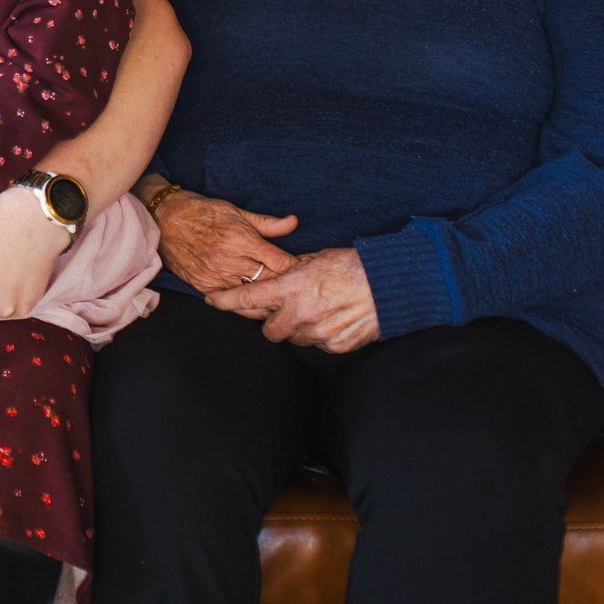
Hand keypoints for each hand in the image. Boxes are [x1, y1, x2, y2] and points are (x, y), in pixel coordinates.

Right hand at [149, 185, 298, 293]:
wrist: (164, 219)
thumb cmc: (201, 212)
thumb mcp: (236, 211)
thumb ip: (267, 223)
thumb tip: (294, 223)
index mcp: (241, 238)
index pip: (280, 262)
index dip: (294, 268)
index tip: (302, 271)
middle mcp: (229, 259)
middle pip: (269, 282)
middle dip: (285, 285)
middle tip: (297, 289)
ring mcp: (215, 275)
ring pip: (251, 296)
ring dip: (266, 298)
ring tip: (280, 300)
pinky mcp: (204, 286)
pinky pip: (230, 303)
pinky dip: (244, 304)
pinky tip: (255, 303)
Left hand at [204, 248, 380, 353]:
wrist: (391, 284)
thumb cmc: (353, 265)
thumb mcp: (316, 259)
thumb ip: (291, 271)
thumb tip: (274, 275)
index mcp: (291, 288)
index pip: (247, 298)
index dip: (226, 301)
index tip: (212, 300)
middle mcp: (300, 314)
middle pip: (268, 330)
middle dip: (271, 322)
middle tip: (283, 310)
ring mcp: (318, 333)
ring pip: (293, 339)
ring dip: (296, 329)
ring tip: (316, 310)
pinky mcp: (336, 345)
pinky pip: (317, 345)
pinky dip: (319, 335)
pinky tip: (332, 319)